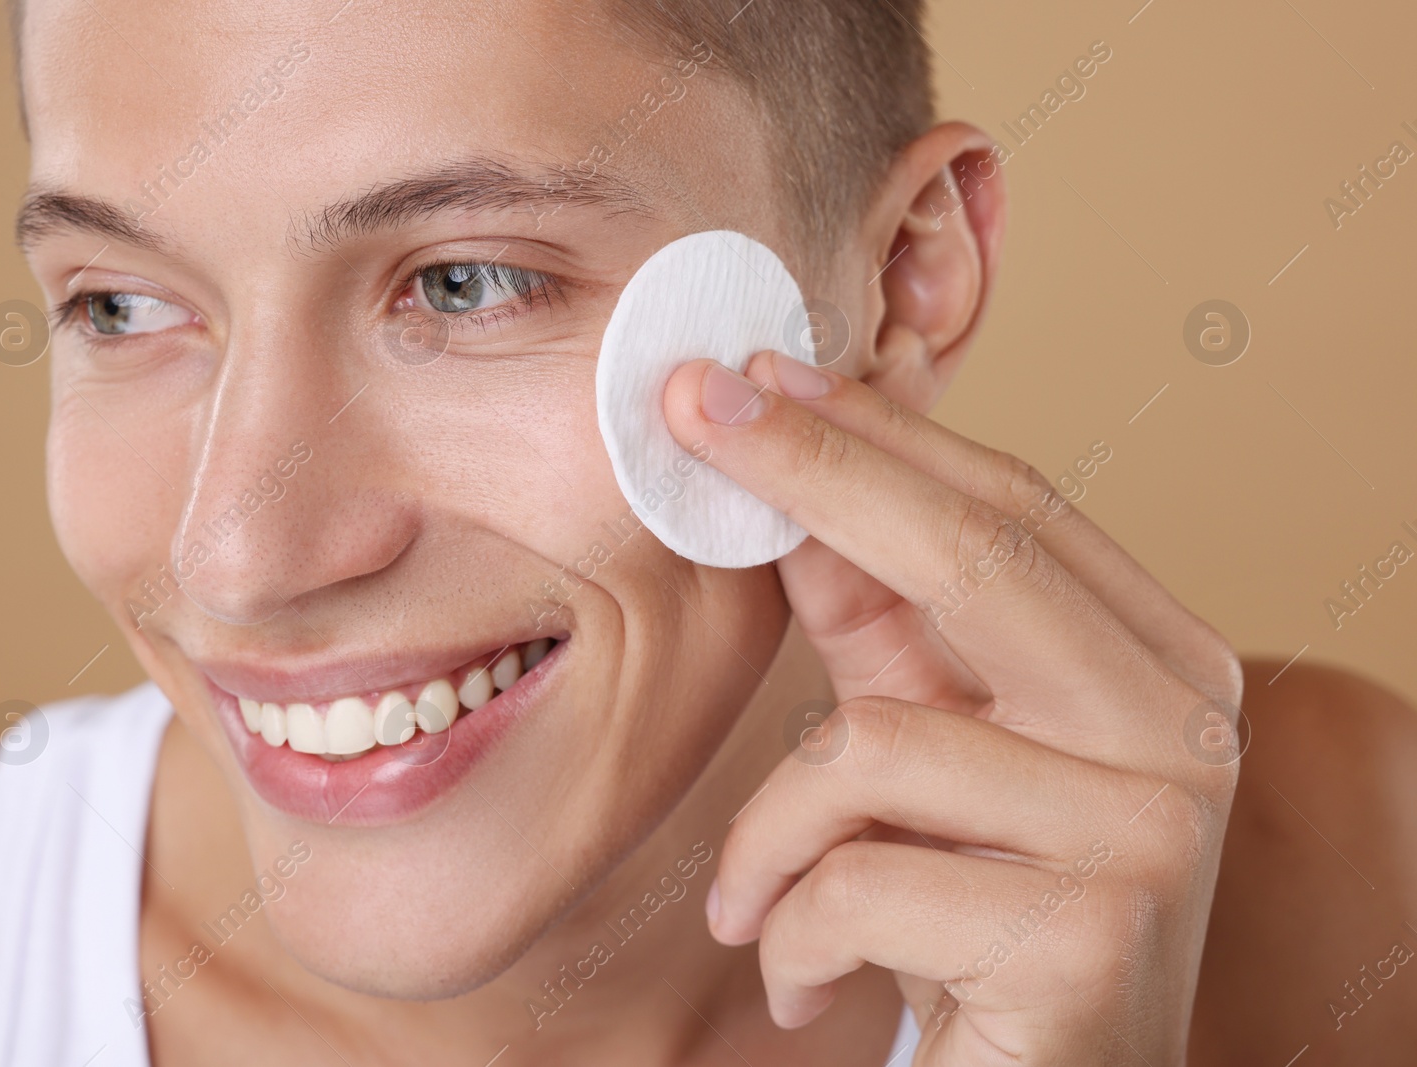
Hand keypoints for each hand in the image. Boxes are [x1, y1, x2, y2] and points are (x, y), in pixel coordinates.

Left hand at [663, 351, 1242, 1064]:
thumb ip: (876, 616)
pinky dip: (790, 929)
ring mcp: (1153, 832)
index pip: (1009, 507)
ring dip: (768, 835)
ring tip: (753, 904)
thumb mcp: (926, 748)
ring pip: (874, 743)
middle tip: (692, 407)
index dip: (871, 431)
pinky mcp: (1091, 941)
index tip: (752, 371)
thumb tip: (780, 465)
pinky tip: (806, 980)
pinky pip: (856, 878)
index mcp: (1161, 662)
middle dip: (812, 470)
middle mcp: (1186, 729)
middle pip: (974, 554)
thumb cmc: (975, 915)